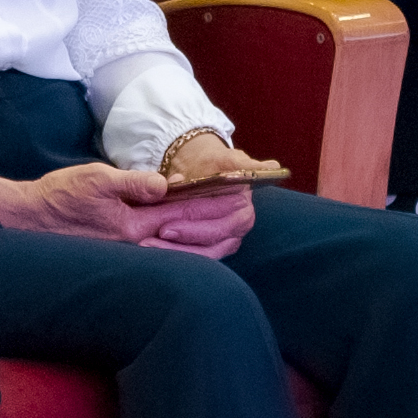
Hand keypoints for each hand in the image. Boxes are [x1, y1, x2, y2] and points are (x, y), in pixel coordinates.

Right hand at [0, 160, 241, 252]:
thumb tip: (164, 184)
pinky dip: (193, 253)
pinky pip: (171, 262)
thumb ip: (132, 183)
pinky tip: (204, 245)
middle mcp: (138, 248)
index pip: (186, 210)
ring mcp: (134, 258)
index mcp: (133, 225)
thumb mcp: (94, 179)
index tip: (241, 188)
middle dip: (223, 223)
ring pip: (186, 257)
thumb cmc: (58, 198)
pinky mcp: (127, 259)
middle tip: (247, 207)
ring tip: (235, 228)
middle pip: (195, 240)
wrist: (26, 223)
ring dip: (213, 242)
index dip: (215, 198)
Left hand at [153, 131, 276, 257]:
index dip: (192, 227)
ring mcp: (225, 241)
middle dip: (178, 241)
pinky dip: (173, 256)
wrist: (202, 168)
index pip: (218, 223)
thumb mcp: (228, 158)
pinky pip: (194, 258)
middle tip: (148, 239)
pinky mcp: (212, 248)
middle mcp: (238, 228)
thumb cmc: (213, 163)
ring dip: (173, 253)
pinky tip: (152, 251)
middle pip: (208, 242)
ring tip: (146, 246)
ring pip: (201, 255)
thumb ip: (246, 164)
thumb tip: (271, 168)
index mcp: (243, 208)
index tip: (166, 227)